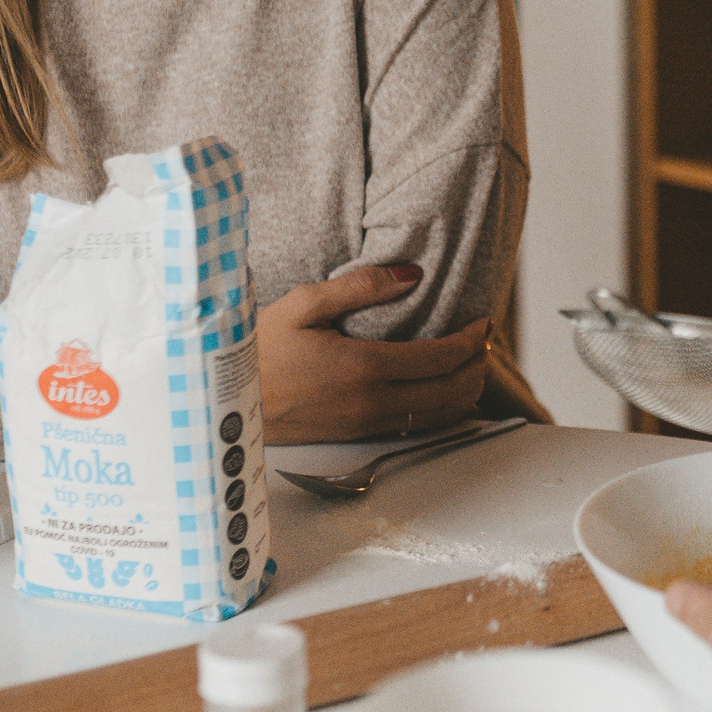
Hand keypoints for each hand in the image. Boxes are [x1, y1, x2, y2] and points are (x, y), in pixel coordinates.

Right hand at [255, 263, 489, 442]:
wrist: (224, 401)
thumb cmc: (257, 350)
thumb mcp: (302, 304)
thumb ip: (360, 286)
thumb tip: (411, 275)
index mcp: (363, 367)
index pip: (441, 358)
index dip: (472, 341)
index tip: (484, 323)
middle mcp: (370, 402)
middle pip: (450, 391)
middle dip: (478, 366)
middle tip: (488, 342)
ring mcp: (364, 424)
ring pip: (437, 415)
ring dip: (466, 391)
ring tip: (476, 366)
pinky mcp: (356, 436)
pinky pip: (414, 427)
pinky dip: (442, 411)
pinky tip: (446, 396)